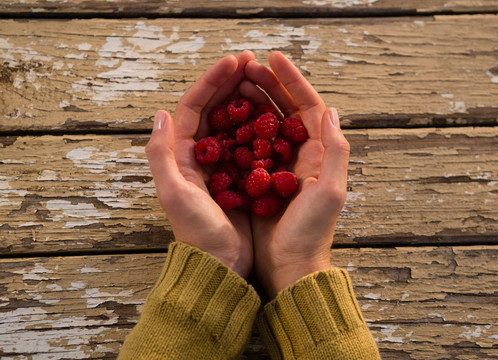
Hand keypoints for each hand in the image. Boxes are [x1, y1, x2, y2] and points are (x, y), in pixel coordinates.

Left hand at [145, 51, 255, 277]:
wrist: (220, 264)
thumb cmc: (197, 232)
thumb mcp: (174, 194)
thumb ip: (161, 155)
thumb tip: (161, 113)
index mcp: (180, 155)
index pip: (193, 107)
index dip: (211, 81)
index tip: (232, 62)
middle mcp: (198, 156)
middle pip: (213, 109)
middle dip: (229, 82)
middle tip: (251, 60)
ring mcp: (220, 165)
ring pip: (232, 122)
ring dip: (245, 98)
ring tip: (262, 78)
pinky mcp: (239, 177)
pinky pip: (249, 142)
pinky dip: (259, 125)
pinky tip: (273, 113)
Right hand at [244, 52, 350, 297]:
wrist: (288, 267)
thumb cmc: (311, 233)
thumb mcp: (330, 192)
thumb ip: (336, 151)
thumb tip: (331, 110)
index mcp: (319, 153)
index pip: (308, 106)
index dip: (293, 79)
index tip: (272, 58)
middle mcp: (301, 155)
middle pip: (285, 109)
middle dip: (269, 83)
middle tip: (248, 64)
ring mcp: (278, 165)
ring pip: (266, 122)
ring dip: (253, 100)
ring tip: (236, 81)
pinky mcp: (259, 178)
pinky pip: (249, 144)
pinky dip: (239, 126)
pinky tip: (225, 115)